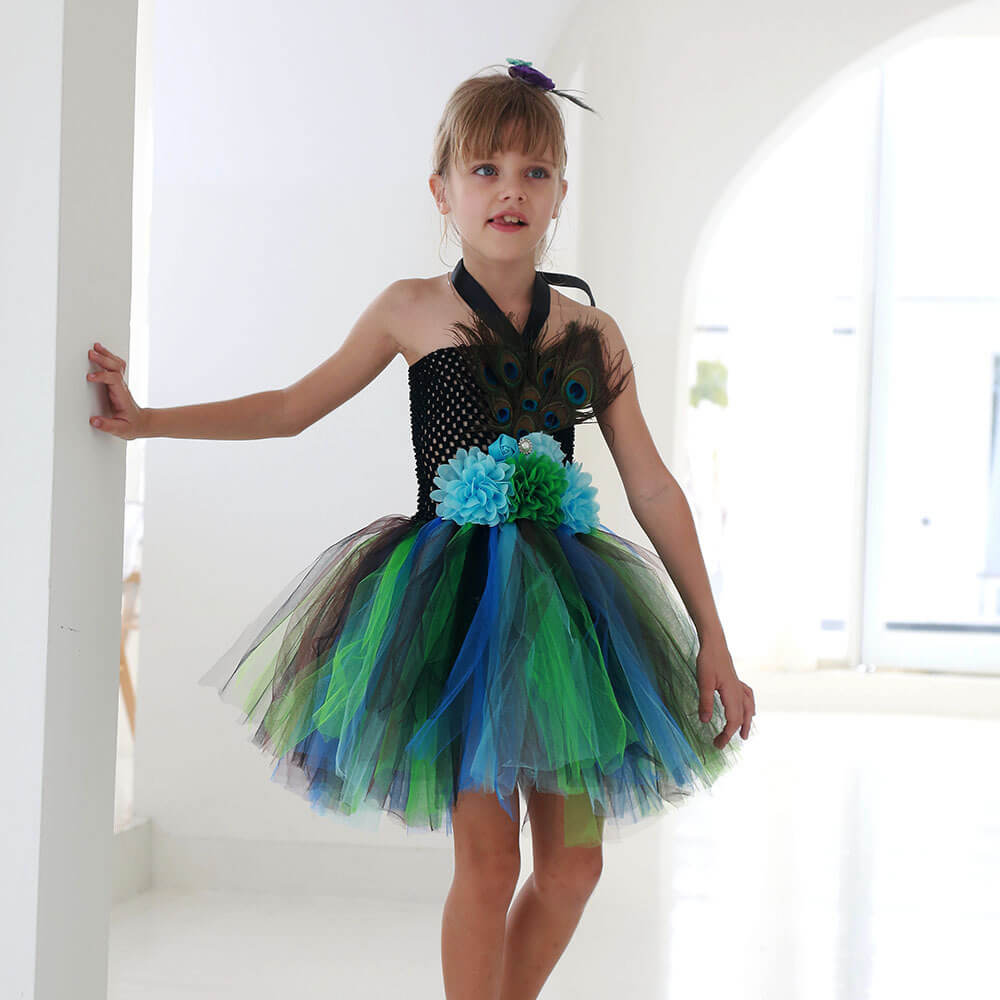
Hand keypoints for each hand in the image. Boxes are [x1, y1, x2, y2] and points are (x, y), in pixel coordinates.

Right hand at [86, 342, 145, 439]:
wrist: (141, 423)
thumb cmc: (131, 425)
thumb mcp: (121, 430)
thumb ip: (108, 426)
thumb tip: (94, 421)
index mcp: (122, 396)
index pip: (114, 380)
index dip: (102, 376)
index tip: (90, 377)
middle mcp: (121, 387)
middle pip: (115, 368)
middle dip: (103, 360)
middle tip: (91, 353)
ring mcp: (120, 384)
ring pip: (116, 364)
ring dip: (106, 355)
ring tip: (95, 347)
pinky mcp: (116, 383)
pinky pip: (114, 366)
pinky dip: (108, 357)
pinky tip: (101, 353)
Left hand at [696, 634, 754, 748]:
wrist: (714, 643)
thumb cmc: (708, 661)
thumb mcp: (703, 682)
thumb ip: (705, 702)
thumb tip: (705, 721)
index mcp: (732, 694)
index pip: (733, 720)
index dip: (726, 735)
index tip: (717, 744)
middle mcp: (738, 691)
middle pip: (741, 716)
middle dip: (735, 731)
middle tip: (725, 743)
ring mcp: (738, 685)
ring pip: (748, 707)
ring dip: (746, 721)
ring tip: (744, 733)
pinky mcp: (735, 680)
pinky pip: (747, 696)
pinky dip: (749, 705)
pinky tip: (748, 707)